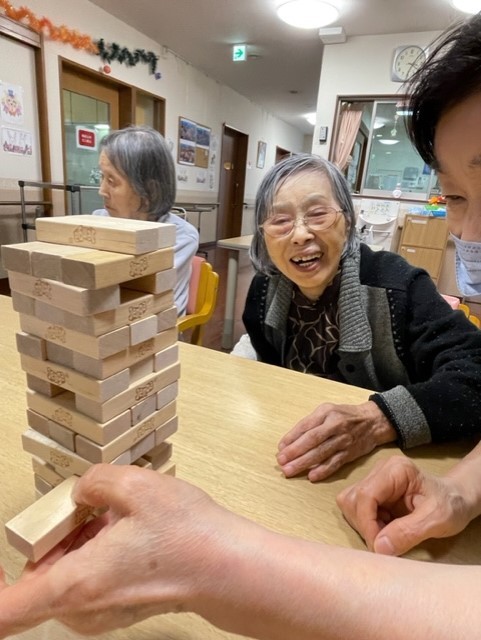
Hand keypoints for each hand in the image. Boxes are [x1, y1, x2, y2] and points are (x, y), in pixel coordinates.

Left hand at [0, 465, 233, 636]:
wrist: (228, 569)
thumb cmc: (187, 535)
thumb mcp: (135, 486)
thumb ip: (93, 481)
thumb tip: (82, 491)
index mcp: (75, 584)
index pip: (3, 612)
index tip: (9, 549)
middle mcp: (81, 609)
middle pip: (34, 580)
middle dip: (47, 540)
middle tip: (78, 509)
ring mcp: (99, 615)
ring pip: (59, 579)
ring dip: (71, 545)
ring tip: (108, 515)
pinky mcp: (116, 610)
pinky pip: (83, 584)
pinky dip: (90, 555)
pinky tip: (121, 530)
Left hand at [277, 401, 395, 480]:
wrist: (374, 421)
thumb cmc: (345, 416)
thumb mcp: (327, 411)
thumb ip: (309, 423)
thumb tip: (289, 441)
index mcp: (326, 413)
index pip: (306, 426)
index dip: (292, 438)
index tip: (280, 448)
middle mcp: (335, 426)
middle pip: (312, 440)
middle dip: (295, 452)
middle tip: (281, 462)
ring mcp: (343, 440)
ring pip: (321, 453)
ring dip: (304, 463)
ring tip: (290, 470)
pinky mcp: (350, 453)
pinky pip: (335, 463)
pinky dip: (323, 470)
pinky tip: (312, 476)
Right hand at [336, 455, 474, 555]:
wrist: (456, 501)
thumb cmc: (451, 505)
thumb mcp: (437, 520)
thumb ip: (408, 532)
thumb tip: (379, 547)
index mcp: (396, 470)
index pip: (365, 495)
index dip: (367, 523)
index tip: (378, 547)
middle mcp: (379, 471)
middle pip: (352, 499)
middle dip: (365, 525)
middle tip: (386, 541)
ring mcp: (374, 480)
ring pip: (350, 504)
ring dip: (364, 525)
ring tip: (388, 533)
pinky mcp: (372, 492)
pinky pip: (356, 510)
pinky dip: (367, 525)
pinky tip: (386, 528)